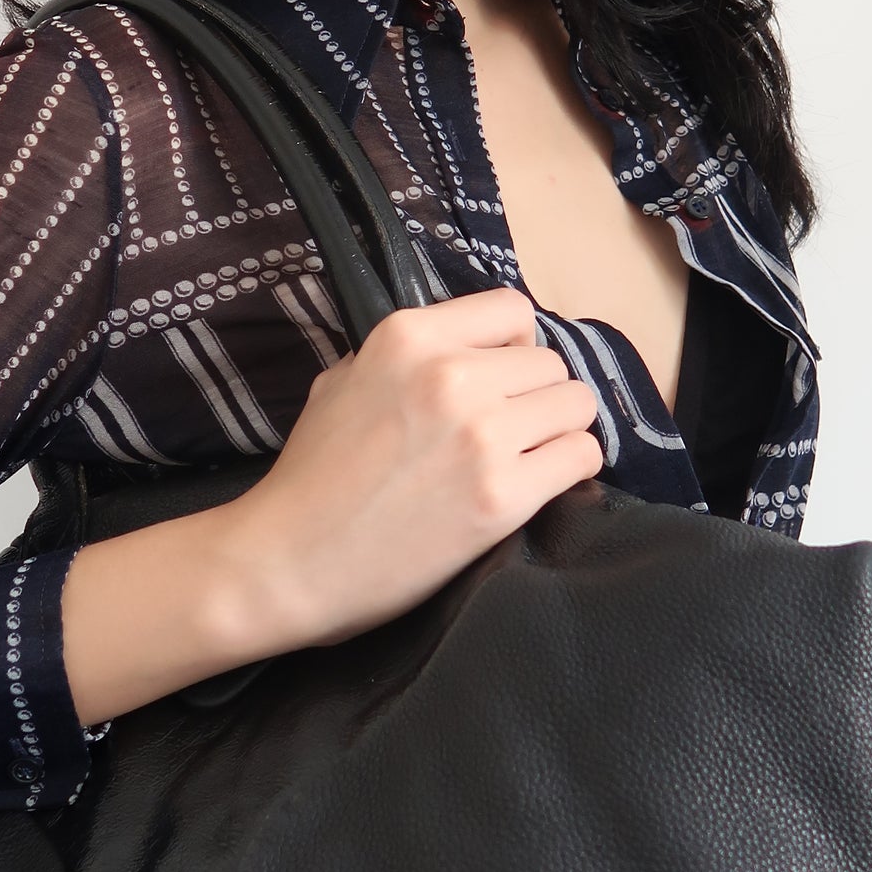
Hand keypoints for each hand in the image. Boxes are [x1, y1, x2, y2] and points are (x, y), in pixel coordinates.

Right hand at [60, 286, 601, 727]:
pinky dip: (569, 468)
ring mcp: (482, 435)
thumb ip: (409, 358)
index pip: (513, 310)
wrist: (289, 561)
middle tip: (510, 431)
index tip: (504, 377)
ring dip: (559, 431)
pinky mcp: (503, 495)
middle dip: (536, 396)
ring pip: (577, 404)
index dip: (515, 346)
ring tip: (528, 457)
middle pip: (550, 363)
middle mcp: (453, 375)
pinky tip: (540, 482)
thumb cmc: (311, 477)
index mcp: (409, 337)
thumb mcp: (342, 380)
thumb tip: (469, 352)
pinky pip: (581, 456)